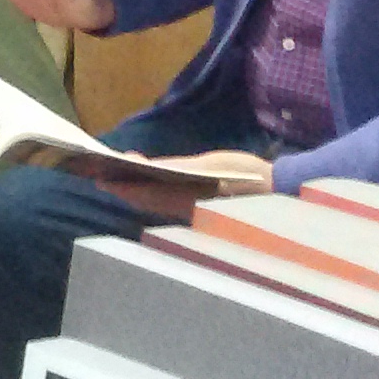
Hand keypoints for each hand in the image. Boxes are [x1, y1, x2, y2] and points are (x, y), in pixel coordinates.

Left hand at [101, 148, 273, 220]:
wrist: (279, 193)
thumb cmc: (247, 175)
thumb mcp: (213, 165)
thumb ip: (179, 167)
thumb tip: (146, 167)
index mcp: (192, 200)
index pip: (149, 196)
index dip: (124, 189)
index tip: (103, 179)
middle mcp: (189, 211)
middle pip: (147, 201)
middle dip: (124, 189)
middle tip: (99, 175)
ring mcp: (193, 213)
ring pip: (155, 204)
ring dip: (134, 192)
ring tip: (113, 177)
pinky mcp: (198, 212)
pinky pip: (167, 205)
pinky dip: (150, 195)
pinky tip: (141, 182)